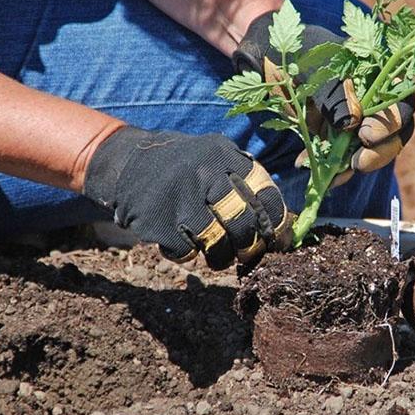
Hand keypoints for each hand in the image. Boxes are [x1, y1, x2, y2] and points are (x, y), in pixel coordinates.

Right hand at [83, 127, 291, 268]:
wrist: (128, 162)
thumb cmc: (185, 169)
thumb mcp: (216, 159)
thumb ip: (246, 184)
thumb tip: (286, 225)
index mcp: (226, 157)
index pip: (267, 195)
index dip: (276, 223)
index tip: (277, 239)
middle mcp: (206, 174)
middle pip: (244, 224)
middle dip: (251, 246)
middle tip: (248, 253)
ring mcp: (181, 198)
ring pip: (218, 245)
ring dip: (221, 257)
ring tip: (217, 254)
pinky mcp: (159, 221)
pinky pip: (187, 252)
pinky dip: (189, 254)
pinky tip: (183, 242)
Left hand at [232, 11, 414, 185]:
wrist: (269, 57)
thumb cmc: (297, 51)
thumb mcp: (314, 66)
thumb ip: (333, 92)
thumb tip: (352, 122)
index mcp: (378, 72)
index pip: (401, 98)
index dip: (393, 120)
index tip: (366, 134)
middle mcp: (374, 98)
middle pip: (396, 130)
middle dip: (381, 151)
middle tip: (358, 162)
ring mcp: (357, 120)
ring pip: (374, 149)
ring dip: (359, 164)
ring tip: (336, 173)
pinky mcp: (338, 138)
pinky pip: (345, 159)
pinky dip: (335, 171)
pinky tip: (322, 178)